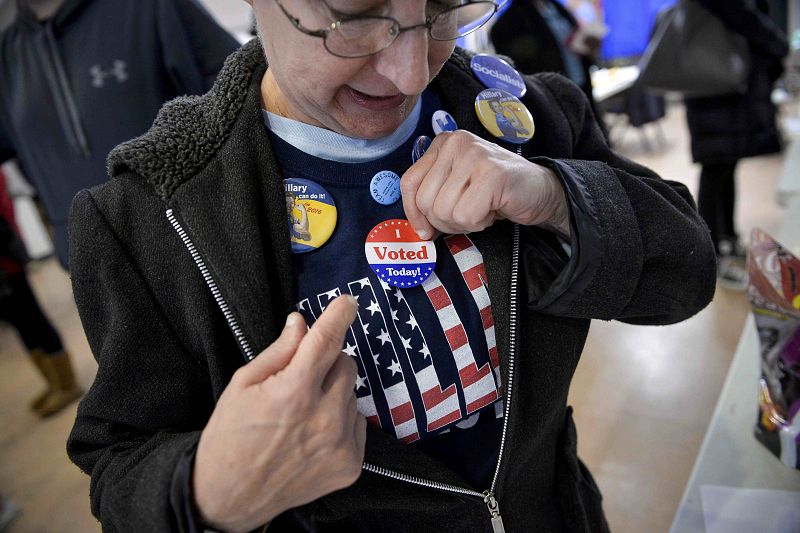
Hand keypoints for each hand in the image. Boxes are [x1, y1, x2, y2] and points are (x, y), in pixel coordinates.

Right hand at [193, 296, 365, 532]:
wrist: (229, 498)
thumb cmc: (230, 436)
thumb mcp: (242, 385)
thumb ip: (279, 352)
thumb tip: (301, 323)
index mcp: (294, 392)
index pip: (327, 341)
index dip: (340, 315)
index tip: (349, 301)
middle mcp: (324, 418)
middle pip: (346, 364)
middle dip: (327, 362)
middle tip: (302, 378)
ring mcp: (341, 445)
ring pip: (352, 394)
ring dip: (334, 393)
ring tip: (303, 414)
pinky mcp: (351, 465)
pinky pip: (357, 424)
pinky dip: (341, 421)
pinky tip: (314, 434)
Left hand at [400, 130, 569, 239]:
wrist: (540, 190)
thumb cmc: (494, 191)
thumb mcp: (456, 187)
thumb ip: (431, 197)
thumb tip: (417, 229)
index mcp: (443, 142)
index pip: (409, 183)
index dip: (413, 213)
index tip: (425, 230)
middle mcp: (456, 143)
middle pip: (425, 201)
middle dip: (443, 221)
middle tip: (467, 215)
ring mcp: (475, 156)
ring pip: (444, 211)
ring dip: (463, 223)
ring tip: (481, 210)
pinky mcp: (492, 174)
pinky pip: (466, 216)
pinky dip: (479, 223)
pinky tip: (491, 210)